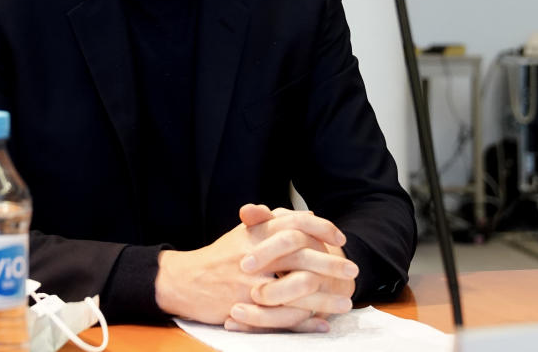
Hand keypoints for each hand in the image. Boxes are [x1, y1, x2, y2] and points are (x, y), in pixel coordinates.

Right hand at [154, 205, 356, 332]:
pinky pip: (280, 315)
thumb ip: (273, 223)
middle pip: (300, 255)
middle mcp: (254, 254)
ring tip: (344, 302)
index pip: (294, 223)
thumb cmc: (218, 257)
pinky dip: (303, 320)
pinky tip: (320, 322)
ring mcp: (250, 282)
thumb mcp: (244, 233)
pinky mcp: (246, 307)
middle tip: (352, 270)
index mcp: (254, 232)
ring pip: (295, 289)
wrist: (185, 280)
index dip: (320, 229)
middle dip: (330, 263)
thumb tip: (307, 215)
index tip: (340, 237)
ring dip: (323, 297)